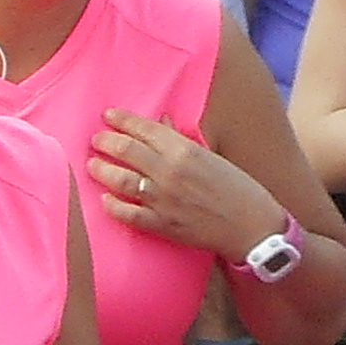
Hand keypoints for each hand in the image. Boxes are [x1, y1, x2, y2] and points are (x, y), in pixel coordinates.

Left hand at [94, 109, 290, 260]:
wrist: (253, 228)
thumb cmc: (238, 189)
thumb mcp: (212, 156)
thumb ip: (182, 140)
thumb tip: (161, 123)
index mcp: (185, 150)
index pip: (145, 129)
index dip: (122, 120)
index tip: (108, 115)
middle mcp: (170, 172)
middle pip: (126, 150)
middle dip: (106, 141)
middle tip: (96, 139)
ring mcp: (162, 200)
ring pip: (119, 180)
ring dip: (101, 169)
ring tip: (92, 164)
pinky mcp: (161, 225)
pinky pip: (127, 213)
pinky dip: (112, 205)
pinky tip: (104, 199)